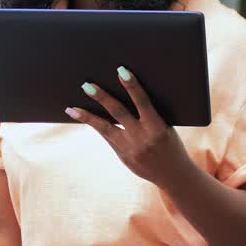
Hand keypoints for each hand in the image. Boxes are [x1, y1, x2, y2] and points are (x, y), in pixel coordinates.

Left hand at [66, 66, 196, 189]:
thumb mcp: (167, 128)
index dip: (132, 86)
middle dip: (102, 97)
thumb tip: (129, 94)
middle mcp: (142, 137)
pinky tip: (82, 117)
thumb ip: (150, 115)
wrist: (174, 175)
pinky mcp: (123, 157)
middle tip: (86, 85)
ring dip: (87, 116)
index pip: (143, 102)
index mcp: (157, 127)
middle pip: (118, 113)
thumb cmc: (171, 144)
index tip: (121, 70)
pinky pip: (107, 137)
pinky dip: (96, 126)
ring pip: (105, 128)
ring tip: (72, 108)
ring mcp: (131, 148)